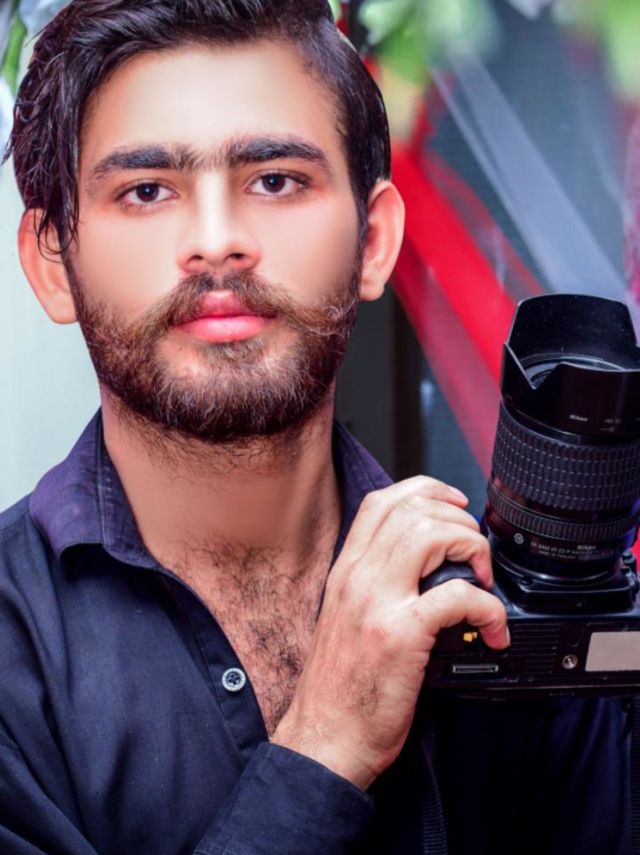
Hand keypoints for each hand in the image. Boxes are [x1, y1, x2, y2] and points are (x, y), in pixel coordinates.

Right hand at [272, 476, 508, 789]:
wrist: (324, 739)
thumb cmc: (341, 688)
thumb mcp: (347, 619)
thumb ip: (376, 586)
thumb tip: (423, 568)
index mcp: (346, 571)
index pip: (383, 501)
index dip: (427, 491)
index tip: (456, 507)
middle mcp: (357, 577)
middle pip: (413, 508)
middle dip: (460, 520)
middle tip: (477, 554)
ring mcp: (376, 603)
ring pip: (432, 535)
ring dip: (473, 549)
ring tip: (484, 581)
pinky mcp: (400, 635)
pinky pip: (458, 595)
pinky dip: (489, 607)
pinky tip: (493, 629)